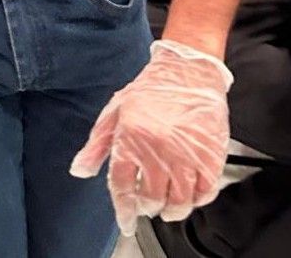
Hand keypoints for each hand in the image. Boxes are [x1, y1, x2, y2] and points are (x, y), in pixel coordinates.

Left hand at [70, 39, 232, 235]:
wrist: (188, 70)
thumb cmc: (151, 89)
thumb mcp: (115, 111)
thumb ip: (96, 145)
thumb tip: (80, 170)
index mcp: (131, 137)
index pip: (122, 186)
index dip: (123, 209)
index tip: (126, 221)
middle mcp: (158, 149)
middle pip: (151, 198)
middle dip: (147, 207)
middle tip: (147, 204)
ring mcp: (186, 155)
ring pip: (179, 202)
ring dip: (171, 210)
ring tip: (167, 206)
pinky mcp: (210, 156)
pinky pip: (205, 193)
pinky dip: (197, 201)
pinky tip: (190, 195)